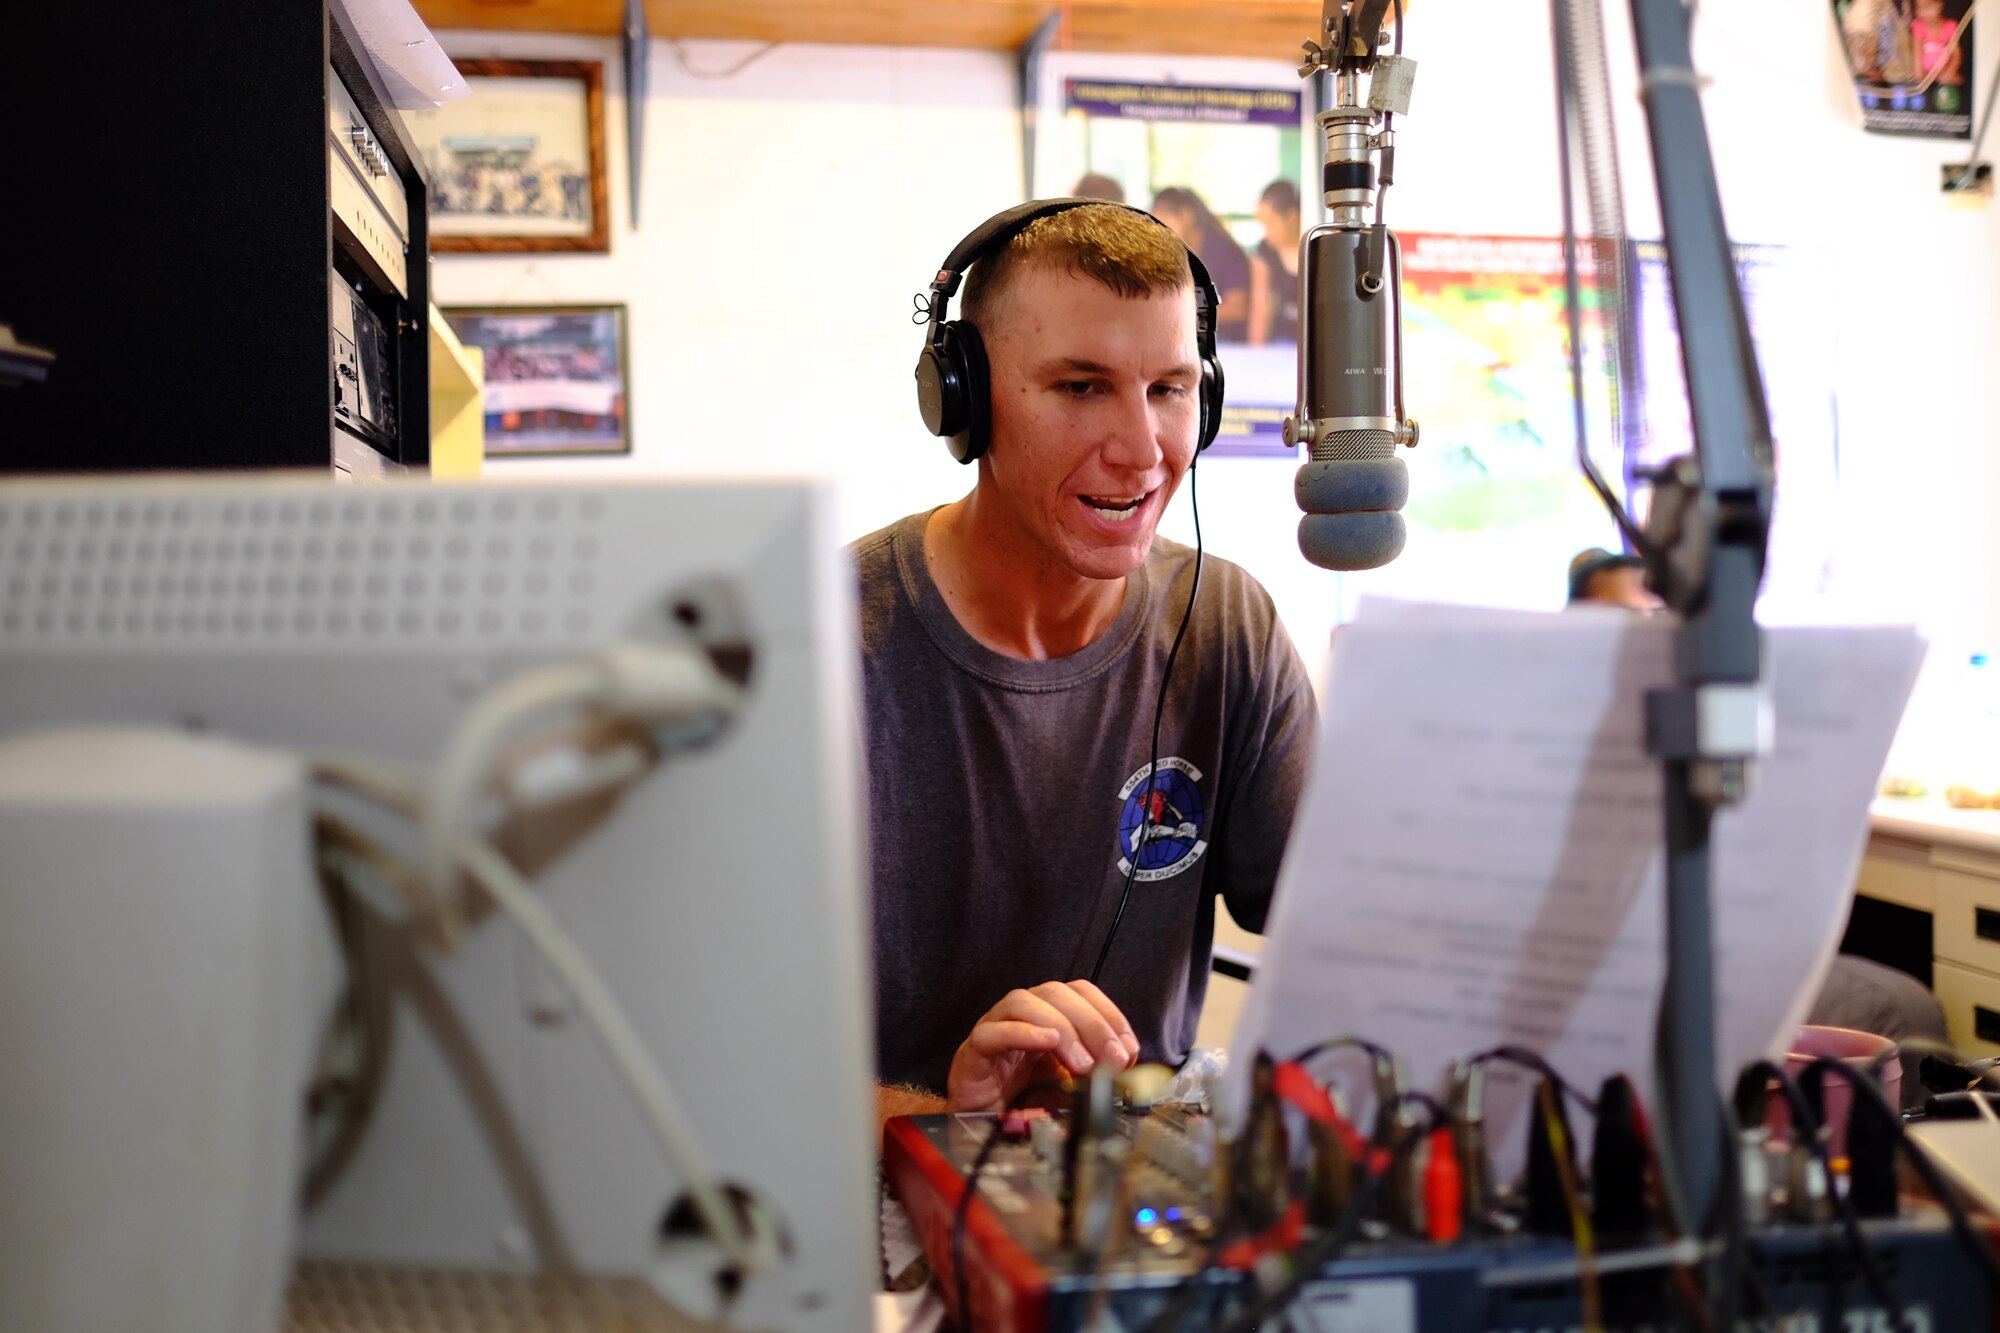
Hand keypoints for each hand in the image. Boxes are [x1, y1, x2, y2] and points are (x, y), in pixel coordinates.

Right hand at [946, 979, 1139, 1112]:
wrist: (983, 1127)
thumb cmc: (1022, 1101)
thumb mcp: (1071, 1084)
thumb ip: (1096, 1071)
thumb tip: (1126, 1065)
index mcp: (1046, 1016)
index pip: (1080, 993)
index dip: (1108, 1014)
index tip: (1128, 1048)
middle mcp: (1020, 1015)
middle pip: (1055, 993)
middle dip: (1091, 1024)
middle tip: (1111, 1059)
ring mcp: (994, 1029)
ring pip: (1022, 1002)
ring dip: (1061, 1028)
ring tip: (1082, 1063)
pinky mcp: (973, 1052)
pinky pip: (992, 1032)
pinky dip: (1022, 1033)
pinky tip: (1046, 1043)